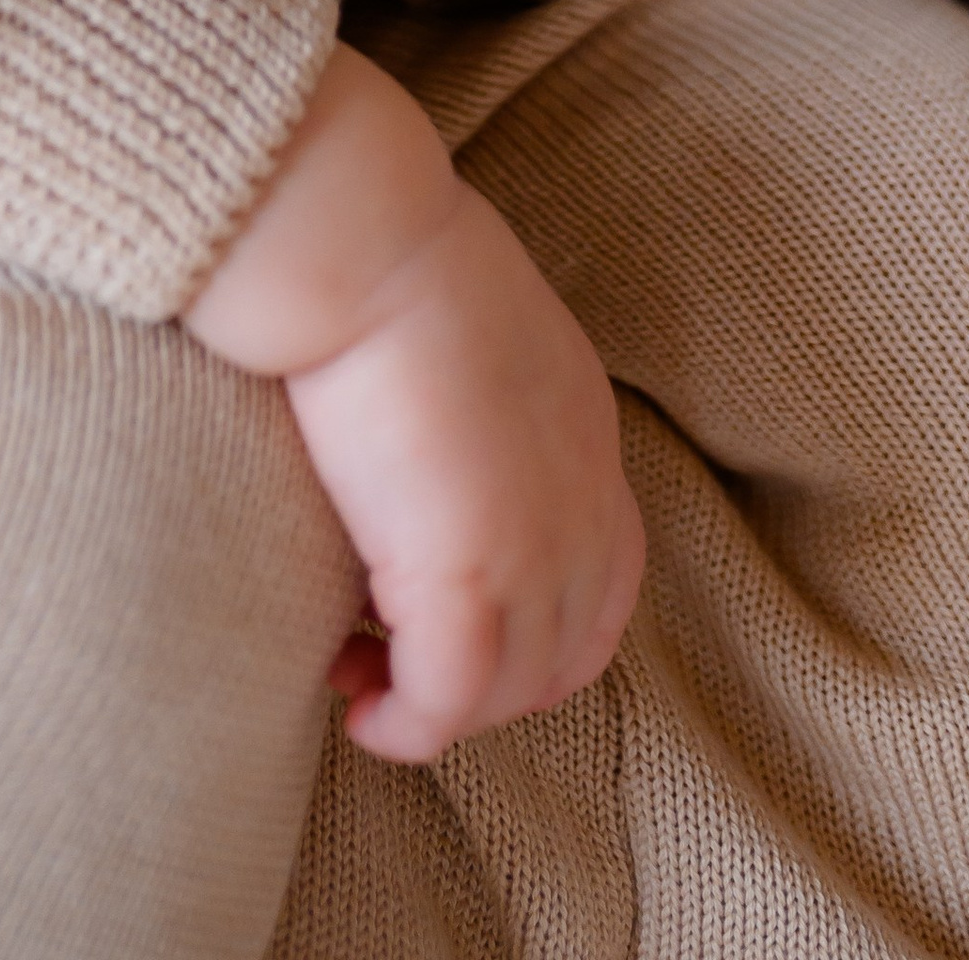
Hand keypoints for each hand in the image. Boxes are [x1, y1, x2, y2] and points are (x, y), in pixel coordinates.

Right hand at [186, 46, 642, 762]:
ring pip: (510, 689)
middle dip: (484, 681)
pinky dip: (409, 726)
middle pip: (566, 649)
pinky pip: (448, 700)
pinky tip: (361, 710)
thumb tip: (419, 431)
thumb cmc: (390, 258)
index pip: (607, 576)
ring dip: (440, 708)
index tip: (456, 622)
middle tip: (394, 661)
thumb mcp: (473, 330)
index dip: (540, 627)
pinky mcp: (463, 574)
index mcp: (587, 433)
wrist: (367, 243)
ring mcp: (532, 543)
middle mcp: (581, 499)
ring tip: (362, 683)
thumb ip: (477, 396)